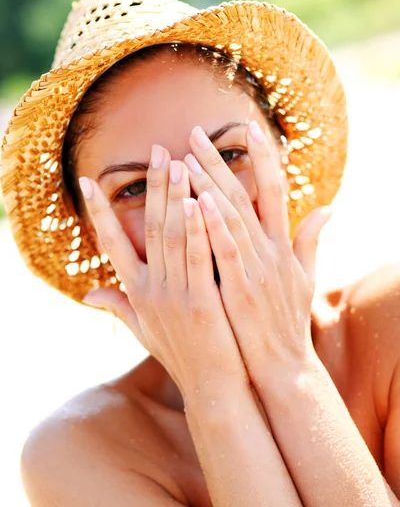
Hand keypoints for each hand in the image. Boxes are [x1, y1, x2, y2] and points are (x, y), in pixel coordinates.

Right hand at [79, 148, 247, 400]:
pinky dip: (199, 228)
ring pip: (173, 237)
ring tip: (178, 162)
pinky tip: (200, 200)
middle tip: (158, 150)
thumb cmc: (180, 354)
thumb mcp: (144, 329)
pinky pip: (199, 258)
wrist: (211, 388)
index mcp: (137, 293)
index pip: (112, 244)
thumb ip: (118, 306)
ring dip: (175, 197)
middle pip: (149, 228)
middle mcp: (151, 290)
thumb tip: (88, 294)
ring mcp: (175, 296)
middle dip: (152, 188)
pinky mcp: (202, 303)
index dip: (98, 212)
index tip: (88, 183)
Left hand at [183, 122, 331, 381]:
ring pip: (231, 217)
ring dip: (208, 186)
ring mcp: (256, 269)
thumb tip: (328, 209)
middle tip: (194, 134)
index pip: (274, 189)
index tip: (248, 129)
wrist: (284, 366)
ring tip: (187, 158)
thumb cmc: (289, 320)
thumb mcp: (306, 277)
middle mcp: (270, 250)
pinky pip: (226, 251)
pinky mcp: (241, 290)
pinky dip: (214, 226)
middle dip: (218, 163)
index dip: (264, 157)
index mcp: (282, 244)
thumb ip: (311, 241)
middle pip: (243, 196)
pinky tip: (197, 202)